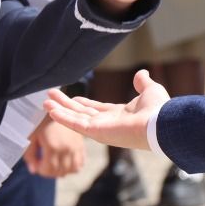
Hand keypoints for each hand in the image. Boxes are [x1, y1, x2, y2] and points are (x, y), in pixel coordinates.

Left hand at [23, 116, 87, 177]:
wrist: (56, 106)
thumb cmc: (40, 121)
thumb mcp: (31, 136)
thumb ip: (30, 155)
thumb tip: (33, 170)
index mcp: (53, 146)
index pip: (48, 170)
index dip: (41, 170)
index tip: (37, 165)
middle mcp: (66, 149)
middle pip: (59, 171)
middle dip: (50, 172)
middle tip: (44, 165)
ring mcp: (76, 148)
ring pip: (71, 170)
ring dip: (61, 171)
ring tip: (54, 164)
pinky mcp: (81, 145)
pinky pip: (80, 164)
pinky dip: (73, 167)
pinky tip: (65, 163)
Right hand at [45, 68, 168, 150]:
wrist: (159, 123)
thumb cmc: (157, 109)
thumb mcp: (150, 90)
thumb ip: (143, 83)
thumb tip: (141, 73)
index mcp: (120, 115)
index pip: (97, 109)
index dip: (84, 104)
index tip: (74, 98)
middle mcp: (108, 123)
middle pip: (82, 113)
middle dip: (66, 105)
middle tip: (51, 97)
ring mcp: (100, 129)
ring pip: (75, 118)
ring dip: (60, 110)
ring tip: (45, 102)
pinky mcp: (95, 131)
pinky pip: (75, 123)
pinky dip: (62, 117)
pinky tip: (50, 111)